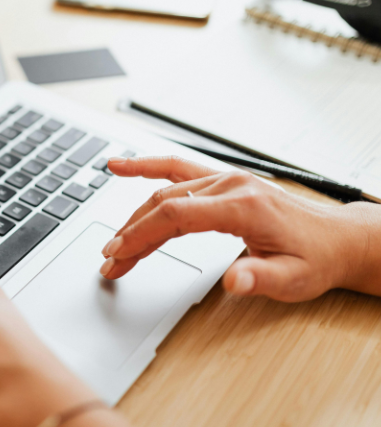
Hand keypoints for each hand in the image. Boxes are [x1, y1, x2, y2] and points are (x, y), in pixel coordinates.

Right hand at [102, 156, 380, 301]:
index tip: (118, 255)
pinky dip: (145, 167)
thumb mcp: (293, 279)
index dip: (141, 234)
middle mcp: (231, 185)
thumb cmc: (315, 258)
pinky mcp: (221, 181)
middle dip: (130, 233)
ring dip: (134, 216)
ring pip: (165, 191)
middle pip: (163, 203)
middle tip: (109, 261)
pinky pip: (175, 169)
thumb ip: (261, 279)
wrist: (337, 239)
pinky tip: (120, 166)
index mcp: (243, 205)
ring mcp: (225, 179)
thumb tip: (236, 281)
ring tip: (114, 243)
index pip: (176, 215)